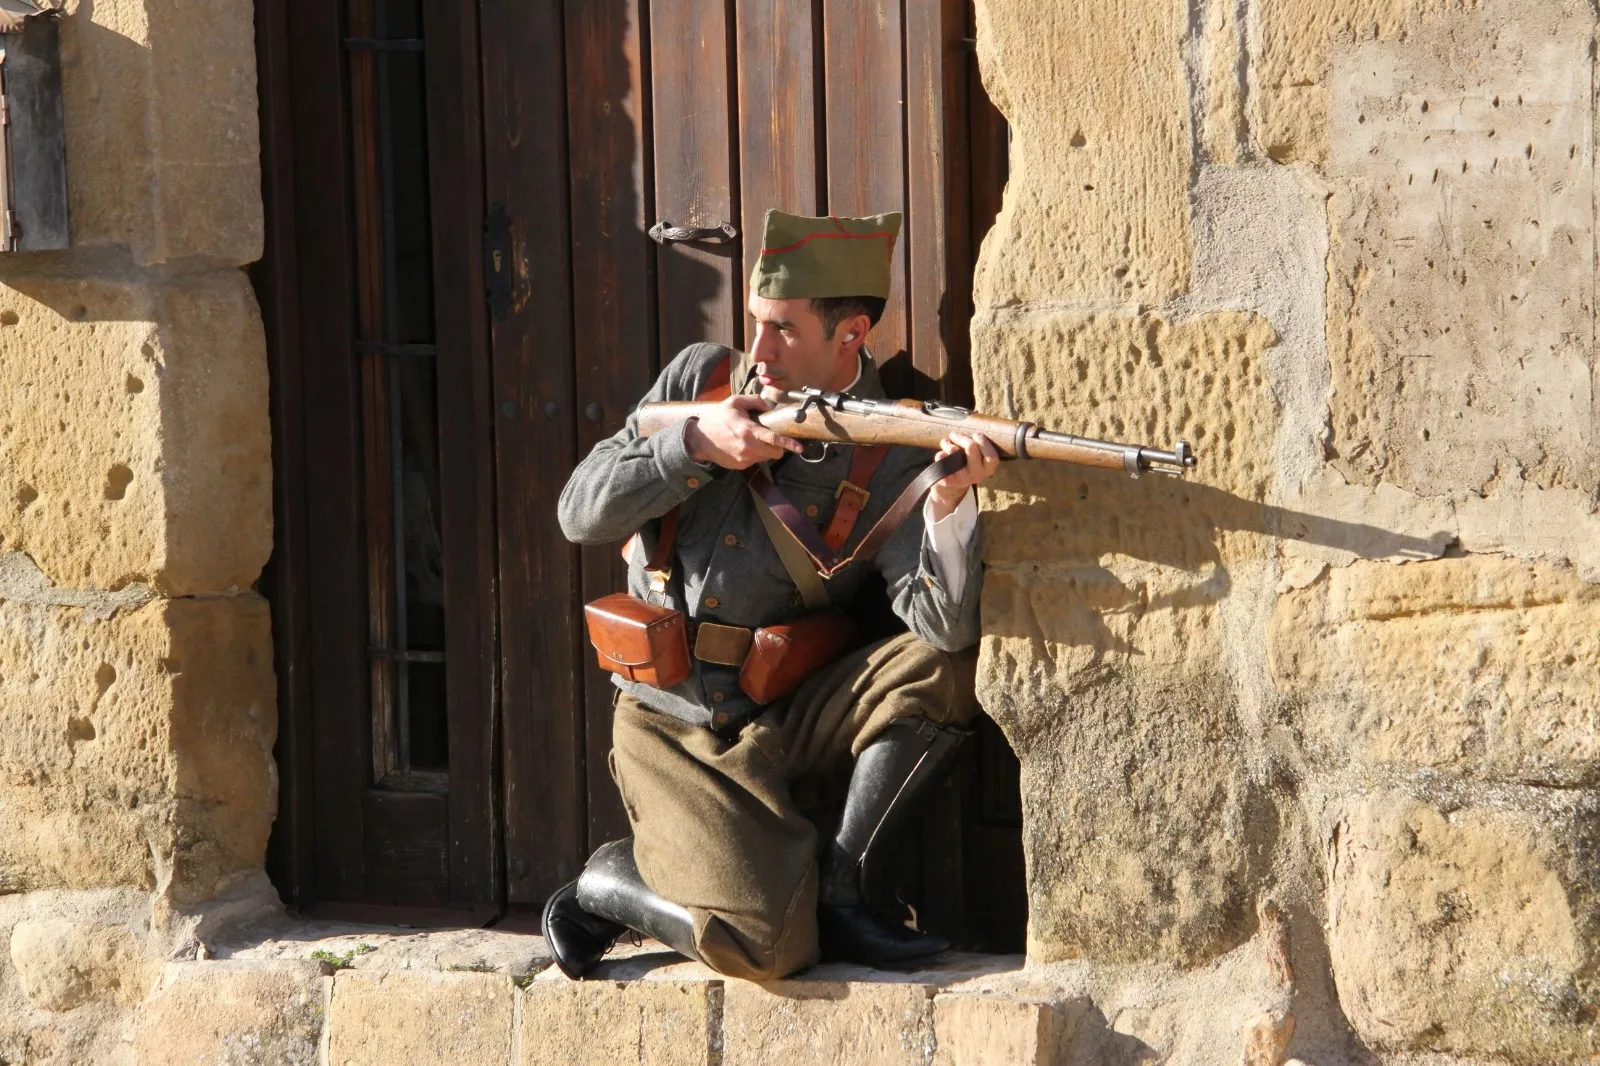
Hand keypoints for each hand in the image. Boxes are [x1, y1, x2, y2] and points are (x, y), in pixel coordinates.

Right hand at [683, 394, 803, 468]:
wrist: (699, 439)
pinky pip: (756, 460)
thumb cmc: (717, 418)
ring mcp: (744, 458)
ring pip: (766, 457)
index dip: (789, 444)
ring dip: (766, 450)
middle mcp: (747, 447)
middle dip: (779, 446)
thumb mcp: (734, 402)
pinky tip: (745, 445)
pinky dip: (756, 454)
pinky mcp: (740, 465)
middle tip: (772, 438)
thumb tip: (770, 405)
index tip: (800, 447)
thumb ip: (755, 401)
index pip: (773, 439)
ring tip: (754, 439)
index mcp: (748, 430)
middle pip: (775, 453)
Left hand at [928, 432, 998, 520]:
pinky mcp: (947, 480)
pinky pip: (941, 459)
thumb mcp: (977, 456)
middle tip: (955, 435)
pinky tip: (942, 455)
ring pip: (953, 450)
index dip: (983, 441)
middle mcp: (977, 475)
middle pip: (971, 446)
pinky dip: (940, 454)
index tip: (975, 435)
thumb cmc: (966, 463)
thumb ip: (977, 446)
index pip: (992, 456)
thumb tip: (967, 434)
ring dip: (948, 443)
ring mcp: (962, 478)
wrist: (952, 486)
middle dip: (961, 437)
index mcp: (987, 469)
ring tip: (946, 444)